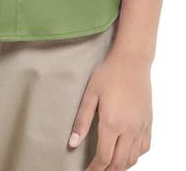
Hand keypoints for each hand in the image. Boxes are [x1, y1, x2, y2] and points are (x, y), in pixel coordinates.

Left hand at [68, 51, 152, 168]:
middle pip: (119, 163)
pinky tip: (126, 152)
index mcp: (111, 123)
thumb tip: (72, 143)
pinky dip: (135, 156)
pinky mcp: (148, 121)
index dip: (95, 169)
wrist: (131, 60)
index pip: (104, 158)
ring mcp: (140, 126)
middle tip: (97, 170)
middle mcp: (128, 129)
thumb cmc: (108, 73)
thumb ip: (81, 120)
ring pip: (133, 158)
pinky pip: (144, 147)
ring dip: (121, 166)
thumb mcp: (90, 94)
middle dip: (107, 170)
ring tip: (109, 165)